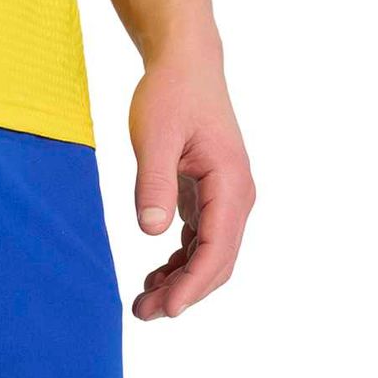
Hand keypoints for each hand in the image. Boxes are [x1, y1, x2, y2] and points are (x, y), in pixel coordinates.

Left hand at [128, 52, 254, 320]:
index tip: (166, 309)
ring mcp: (225, 199)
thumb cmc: (170, 93)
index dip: (192, 285)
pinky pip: (200, 244)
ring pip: (209, 257)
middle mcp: (236, 196)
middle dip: (183, 293)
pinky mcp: (211, 198)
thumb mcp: (154, 136)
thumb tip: (152, 230)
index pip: (216, 249)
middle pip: (217, 263)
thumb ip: (153, 183)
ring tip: (141, 303)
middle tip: (141, 313)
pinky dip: (179, 265)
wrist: (185, 64)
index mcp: (230, 183)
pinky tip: (153, 276)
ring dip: (179, 284)